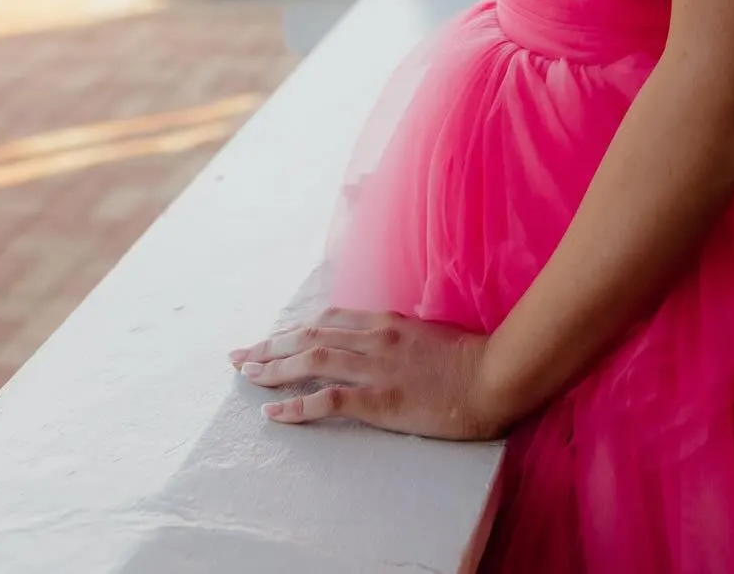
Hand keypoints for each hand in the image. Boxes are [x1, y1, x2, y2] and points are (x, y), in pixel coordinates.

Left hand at [229, 308, 508, 439]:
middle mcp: (374, 338)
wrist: (493, 375)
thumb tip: (382, 341)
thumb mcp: (430, 334)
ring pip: (311, 360)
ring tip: (248, 377)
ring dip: (274, 369)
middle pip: (310, 335)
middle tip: (240, 357)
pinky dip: (297, 406)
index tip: (271, 338)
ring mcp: (375, 368)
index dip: (294, 328)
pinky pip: (327, 400)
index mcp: (386, 322)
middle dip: (271, 345)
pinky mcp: (379, 399)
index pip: (328, 320)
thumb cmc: (470, 357)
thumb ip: (401, 335)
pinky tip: (274, 414)